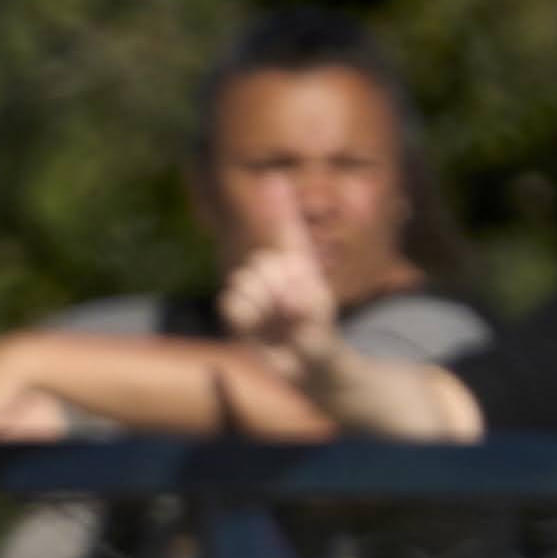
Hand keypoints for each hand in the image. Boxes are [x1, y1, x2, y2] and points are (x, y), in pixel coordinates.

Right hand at [219, 205, 341, 381]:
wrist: (308, 376)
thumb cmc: (324, 350)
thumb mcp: (326, 334)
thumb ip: (309, 316)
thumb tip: (287, 297)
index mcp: (303, 272)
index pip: (290, 236)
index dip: (281, 209)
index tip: (274, 180)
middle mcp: (278, 278)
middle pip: (264, 259)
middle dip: (276, 285)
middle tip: (293, 313)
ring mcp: (258, 295)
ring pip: (245, 279)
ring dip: (262, 304)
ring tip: (279, 326)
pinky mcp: (240, 315)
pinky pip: (230, 302)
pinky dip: (244, 316)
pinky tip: (258, 330)